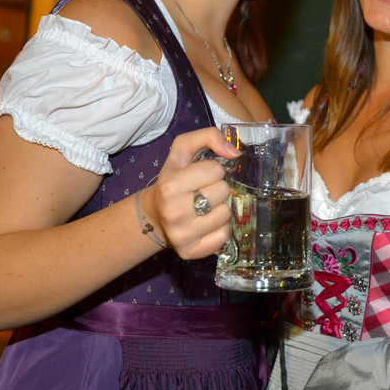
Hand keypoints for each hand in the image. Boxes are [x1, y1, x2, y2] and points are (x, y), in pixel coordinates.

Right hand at [146, 127, 239, 258]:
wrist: (155, 213)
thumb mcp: (183, 150)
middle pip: (223, 192)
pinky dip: (220, 228)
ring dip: (221, 208)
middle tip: (204, 191)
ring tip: (206, 206)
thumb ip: (208, 137)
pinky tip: (207, 223)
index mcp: (170, 185)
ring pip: (226, 214)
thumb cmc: (174, 178)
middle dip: (218, 188)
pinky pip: (223, 236)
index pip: (216, 170)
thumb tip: (235, 152)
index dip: (213, 170)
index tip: (202, 175)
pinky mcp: (190, 252)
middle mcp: (173, 212)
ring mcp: (181, 235)